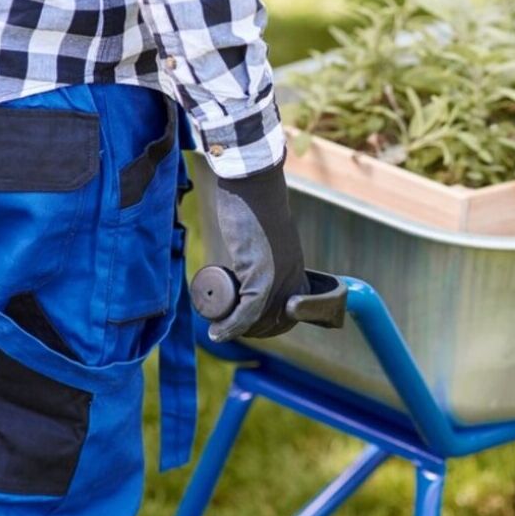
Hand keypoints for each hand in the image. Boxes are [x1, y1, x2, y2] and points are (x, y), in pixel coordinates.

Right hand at [209, 158, 308, 341]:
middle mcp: (293, 278)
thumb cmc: (254, 203)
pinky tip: (217, 330)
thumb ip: (266, 246)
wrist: (252, 184)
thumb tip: (252, 253)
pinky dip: (231, 326)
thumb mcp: (266, 234)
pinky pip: (249, 313)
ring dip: (238, 331)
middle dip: (252, 331)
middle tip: (227, 326)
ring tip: (219, 326)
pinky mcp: (262, 275)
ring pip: (261, 321)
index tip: (247, 324)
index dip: (270, 325)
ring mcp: (279, 278)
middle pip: (276, 321)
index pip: (292, 314)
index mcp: (296, 270)